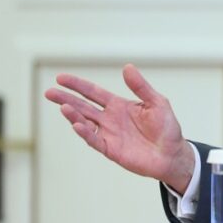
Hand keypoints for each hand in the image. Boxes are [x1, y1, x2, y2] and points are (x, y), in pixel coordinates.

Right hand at [44, 63, 196, 192]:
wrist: (173, 154)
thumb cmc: (167, 128)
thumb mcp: (157, 102)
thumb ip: (141, 87)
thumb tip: (127, 67)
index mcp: (119, 105)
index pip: (93, 92)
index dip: (77, 85)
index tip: (60, 78)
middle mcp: (110, 119)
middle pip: (83, 106)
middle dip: (66, 98)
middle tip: (49, 92)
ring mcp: (109, 134)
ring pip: (85, 123)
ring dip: (73, 115)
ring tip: (63, 106)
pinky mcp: (111, 149)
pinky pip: (95, 140)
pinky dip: (85, 133)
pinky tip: (77, 125)